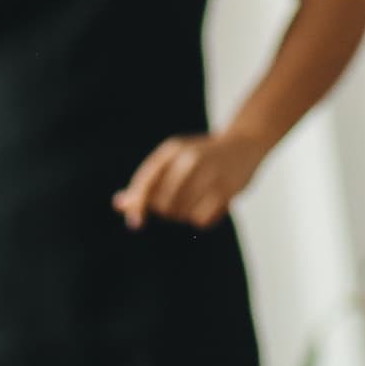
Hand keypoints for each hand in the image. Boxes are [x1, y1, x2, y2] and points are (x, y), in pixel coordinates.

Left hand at [113, 129, 267, 229]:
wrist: (245, 142)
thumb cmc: (202, 156)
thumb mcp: (174, 160)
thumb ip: (148, 182)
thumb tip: (119, 204)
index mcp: (172, 150)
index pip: (146, 181)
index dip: (137, 204)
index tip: (135, 223)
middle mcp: (189, 159)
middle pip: (163, 203)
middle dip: (167, 212)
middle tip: (178, 206)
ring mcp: (209, 174)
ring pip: (182, 213)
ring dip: (185, 216)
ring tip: (196, 204)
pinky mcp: (226, 189)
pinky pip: (201, 219)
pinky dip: (202, 219)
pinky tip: (211, 208)